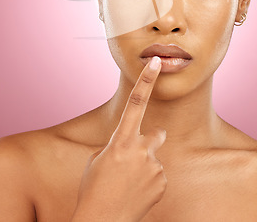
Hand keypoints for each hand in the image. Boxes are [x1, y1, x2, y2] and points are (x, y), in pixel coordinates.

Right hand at [71, 56, 166, 221]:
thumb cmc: (93, 189)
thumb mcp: (99, 160)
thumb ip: (119, 146)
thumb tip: (134, 145)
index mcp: (121, 141)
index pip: (136, 102)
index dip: (147, 80)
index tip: (156, 62)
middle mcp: (141, 150)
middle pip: (158, 133)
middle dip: (152, 140)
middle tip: (138, 155)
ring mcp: (154, 167)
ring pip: (154, 159)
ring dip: (146, 167)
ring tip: (129, 185)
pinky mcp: (162, 182)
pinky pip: (158, 176)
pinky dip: (149, 182)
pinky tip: (136, 193)